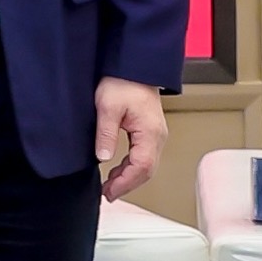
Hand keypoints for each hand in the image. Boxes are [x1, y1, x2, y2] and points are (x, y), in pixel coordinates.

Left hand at [93, 76, 169, 201]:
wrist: (133, 66)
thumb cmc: (122, 81)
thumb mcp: (107, 107)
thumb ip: (106, 134)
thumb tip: (103, 158)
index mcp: (149, 132)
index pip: (142, 167)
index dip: (125, 183)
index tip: (109, 192)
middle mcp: (157, 136)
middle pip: (147, 170)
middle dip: (127, 185)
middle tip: (107, 194)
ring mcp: (156, 134)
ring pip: (146, 165)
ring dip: (129, 178)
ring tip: (109, 187)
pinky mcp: (150, 132)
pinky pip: (144, 156)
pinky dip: (131, 168)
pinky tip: (117, 171)